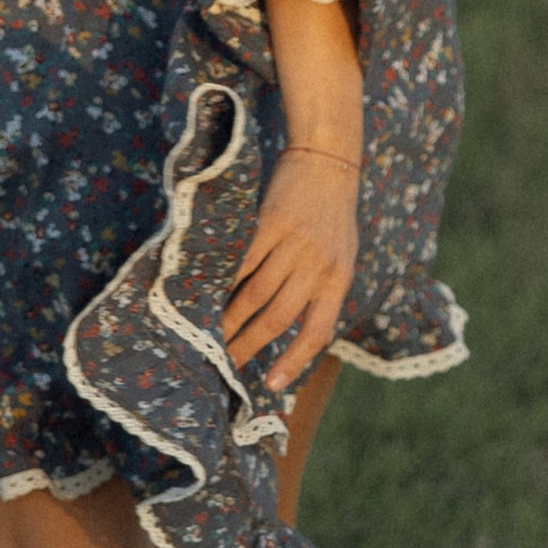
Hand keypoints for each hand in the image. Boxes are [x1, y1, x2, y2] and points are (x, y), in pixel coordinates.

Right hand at [223, 147, 358, 377]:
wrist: (328, 161)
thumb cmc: (332, 215)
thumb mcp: (341, 255)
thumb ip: (321, 288)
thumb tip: (291, 328)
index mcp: (339, 279)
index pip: (317, 331)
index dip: (294, 361)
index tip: (273, 386)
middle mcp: (319, 265)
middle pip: (277, 316)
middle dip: (248, 345)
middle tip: (223, 364)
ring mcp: (295, 244)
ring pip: (255, 293)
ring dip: (229, 319)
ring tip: (209, 336)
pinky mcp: (271, 223)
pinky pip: (243, 261)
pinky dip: (222, 281)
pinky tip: (206, 296)